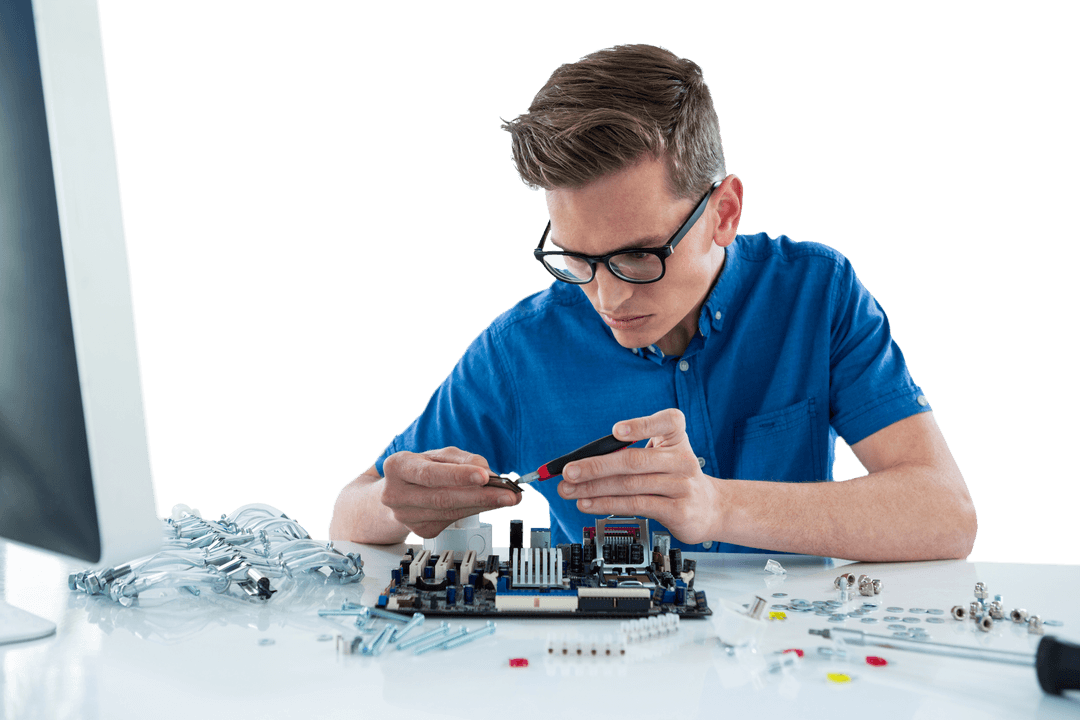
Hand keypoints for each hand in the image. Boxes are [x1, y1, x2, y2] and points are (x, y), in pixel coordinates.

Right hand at [380, 447, 519, 538]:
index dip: (458, 476)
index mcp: (398, 467)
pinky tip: (487, 505)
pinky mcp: (421, 530)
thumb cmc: (419, 468)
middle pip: (443, 498)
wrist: (397, 491)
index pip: (430, 473)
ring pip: (450, 513)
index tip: (485, 477)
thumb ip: (463, 460)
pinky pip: (453, 521)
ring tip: (506, 498)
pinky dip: (474, 512)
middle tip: (508, 494)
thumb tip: (488, 472)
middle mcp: (397, 494)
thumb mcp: (438, 455)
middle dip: (480, 496)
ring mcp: (407, 517)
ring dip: (482, 506)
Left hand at [556, 408, 720, 543]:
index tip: (616, 431)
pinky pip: (636, 505)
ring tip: (570, 490)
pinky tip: (589, 503)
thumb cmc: (677, 477)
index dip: (641, 425)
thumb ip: (632, 452)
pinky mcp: (677, 511)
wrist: (711, 508)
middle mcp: (682, 460)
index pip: (666, 422)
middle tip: (569, 470)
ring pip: (630, 485)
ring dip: (593, 488)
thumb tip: (586, 459)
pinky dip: (607, 504)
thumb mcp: (664, 456)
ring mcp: (681, 486)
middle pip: (634, 460)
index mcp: (677, 438)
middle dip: (596, 465)